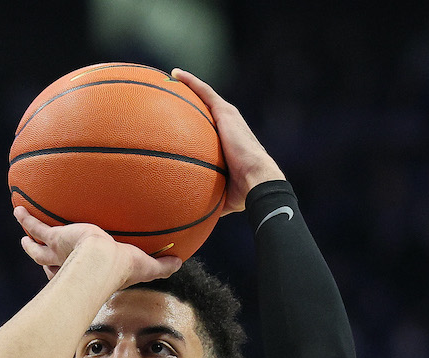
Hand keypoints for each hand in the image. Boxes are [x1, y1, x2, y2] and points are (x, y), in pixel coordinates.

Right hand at [13, 207, 181, 286]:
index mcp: (85, 273)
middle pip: (48, 264)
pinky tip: (18, 208)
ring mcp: (58, 251)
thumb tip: (180, 261)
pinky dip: (26, 218)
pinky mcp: (56, 237)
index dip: (65, 274)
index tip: (60, 270)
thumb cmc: (122, 268)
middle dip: (41, 258)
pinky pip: (37, 226)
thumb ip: (161, 266)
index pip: (71, 276)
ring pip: (37, 248)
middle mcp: (68, 265)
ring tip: (22, 233)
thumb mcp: (144, 266)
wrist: (103, 260)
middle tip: (33, 251)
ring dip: (29, 242)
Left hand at [172, 68, 284, 213]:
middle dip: (192, 102)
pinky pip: (204, 92)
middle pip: (207, 109)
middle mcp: (230, 126)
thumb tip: (190, 210)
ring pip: (205, 96)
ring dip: (190, 86)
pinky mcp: (225, 112)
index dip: (198, 124)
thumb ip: (206, 195)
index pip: (211, 130)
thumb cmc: (242, 192)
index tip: (182, 122)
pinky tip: (175, 75)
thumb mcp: (220, 193)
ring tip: (170, 78)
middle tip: (172, 96)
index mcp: (230, 143)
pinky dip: (191, 82)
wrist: (257, 181)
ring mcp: (228, 117)